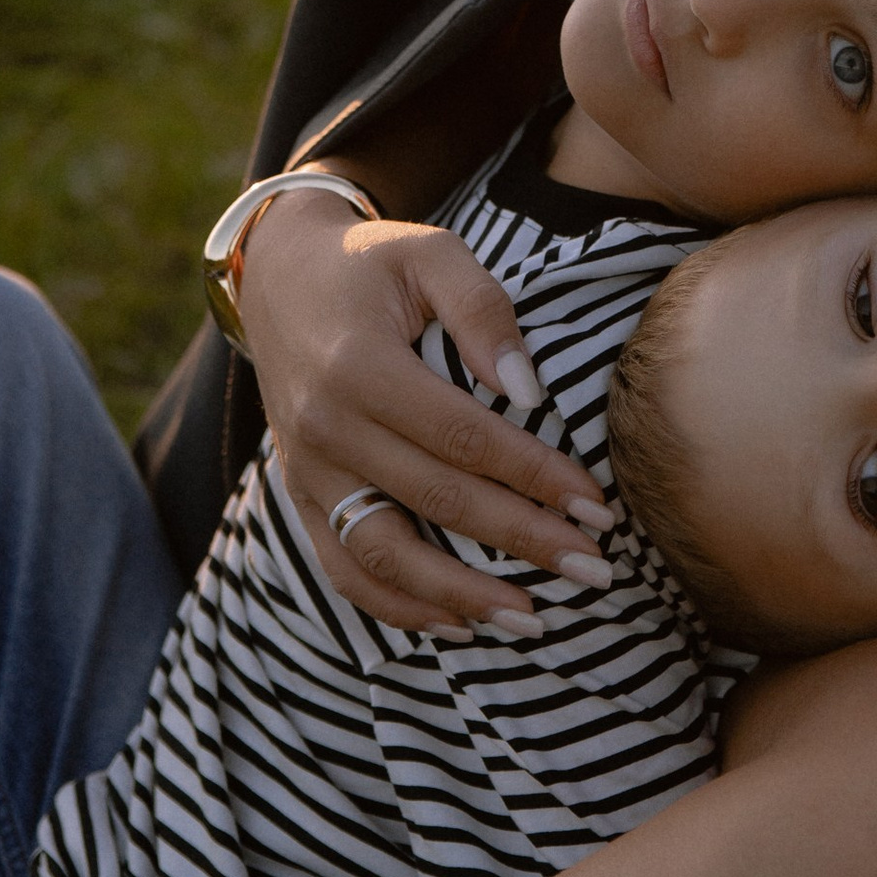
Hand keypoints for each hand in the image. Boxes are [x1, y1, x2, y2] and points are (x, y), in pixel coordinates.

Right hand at [236, 188, 615, 629]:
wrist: (279, 278)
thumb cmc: (371, 263)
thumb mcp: (429, 253)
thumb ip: (483, 309)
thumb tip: (528, 391)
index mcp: (360, 366)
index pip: (463, 437)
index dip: (534, 475)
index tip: (597, 505)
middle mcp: (326, 427)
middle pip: (437, 501)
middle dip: (523, 541)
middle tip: (594, 569)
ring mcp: (308, 470)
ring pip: (384, 554)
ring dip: (461, 596)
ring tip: (533, 618)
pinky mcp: (301, 495)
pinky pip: (345, 568)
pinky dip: (399, 606)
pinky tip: (459, 624)